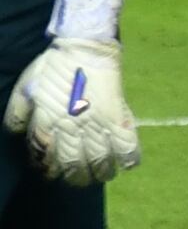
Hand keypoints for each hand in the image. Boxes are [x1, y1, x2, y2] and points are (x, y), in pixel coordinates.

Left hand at [4, 37, 133, 184]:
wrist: (85, 48)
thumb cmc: (52, 66)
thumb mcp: (26, 87)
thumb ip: (19, 113)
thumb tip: (17, 133)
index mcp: (48, 119)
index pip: (47, 155)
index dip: (48, 168)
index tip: (51, 174)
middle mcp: (73, 125)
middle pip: (74, 163)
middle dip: (75, 177)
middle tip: (77, 180)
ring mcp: (98, 122)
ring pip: (99, 159)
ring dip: (100, 172)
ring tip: (101, 175)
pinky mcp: (119, 116)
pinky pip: (127, 144)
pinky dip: (129, 159)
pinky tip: (127, 165)